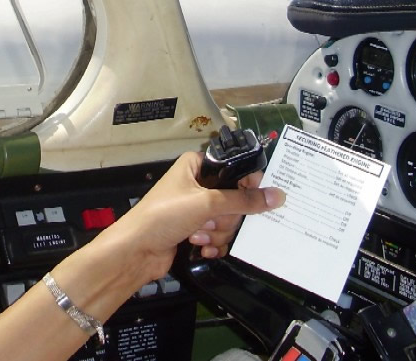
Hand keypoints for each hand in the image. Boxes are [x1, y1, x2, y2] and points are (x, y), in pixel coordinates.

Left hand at [98, 151, 283, 285]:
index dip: (246, 186)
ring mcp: (195, 209)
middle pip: (233, 200)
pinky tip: (199, 249)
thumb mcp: (207, 203)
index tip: (255, 199)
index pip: (234, 168)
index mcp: (196, 165)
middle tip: (209, 222)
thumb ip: (243, 200)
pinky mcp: (194, 231)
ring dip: (216, 233)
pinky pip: (218, 236)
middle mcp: (197, 183)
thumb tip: (278, 195)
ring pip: (227, 221)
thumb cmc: (166, 215)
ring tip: (197, 237)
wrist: (136, 251)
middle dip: (224, 218)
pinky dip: (211, 244)